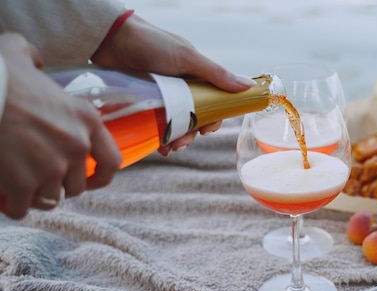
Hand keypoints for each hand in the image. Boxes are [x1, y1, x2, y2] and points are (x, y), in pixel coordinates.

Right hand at [0, 33, 121, 219]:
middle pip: (76, 185)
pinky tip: (3, 196)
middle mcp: (76, 145)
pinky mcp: (24, 184)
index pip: (112, 162)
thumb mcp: (20, 53)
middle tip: (38, 177)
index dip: (100, 177)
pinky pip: (21, 208)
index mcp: (86, 118)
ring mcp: (52, 167)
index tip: (88, 181)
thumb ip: (35, 59)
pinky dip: (11, 205)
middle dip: (58, 185)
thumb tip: (35, 62)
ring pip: (50, 199)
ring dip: (35, 196)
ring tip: (19, 185)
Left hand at [91, 13, 255, 154]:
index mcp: (195, 77)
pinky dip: (159, 139)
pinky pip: (155, 127)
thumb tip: (247, 86)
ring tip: (169, 148)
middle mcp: (180, 89)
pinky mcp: (143, 104)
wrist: (109, 38)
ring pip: (175, 125)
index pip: (213, 104)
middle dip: (191, 134)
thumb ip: (216, 74)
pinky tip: (159, 148)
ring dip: (176, 139)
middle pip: (194, 119)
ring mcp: (161, 97)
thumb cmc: (151, 43)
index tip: (208, 130)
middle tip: (182, 143)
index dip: (213, 119)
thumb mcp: (187, 58)